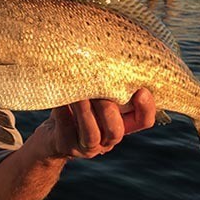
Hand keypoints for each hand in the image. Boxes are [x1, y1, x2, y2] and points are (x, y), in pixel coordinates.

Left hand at [36, 88, 155, 159]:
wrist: (53, 135)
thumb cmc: (78, 109)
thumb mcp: (96, 97)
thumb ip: (108, 86)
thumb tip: (112, 53)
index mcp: (121, 125)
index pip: (143, 121)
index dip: (146, 108)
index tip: (141, 90)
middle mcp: (106, 140)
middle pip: (115, 131)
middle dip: (107, 109)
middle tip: (97, 87)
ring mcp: (85, 147)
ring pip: (91, 134)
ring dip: (85, 112)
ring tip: (78, 94)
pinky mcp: (65, 145)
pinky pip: (65, 130)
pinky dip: (63, 114)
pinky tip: (60, 100)